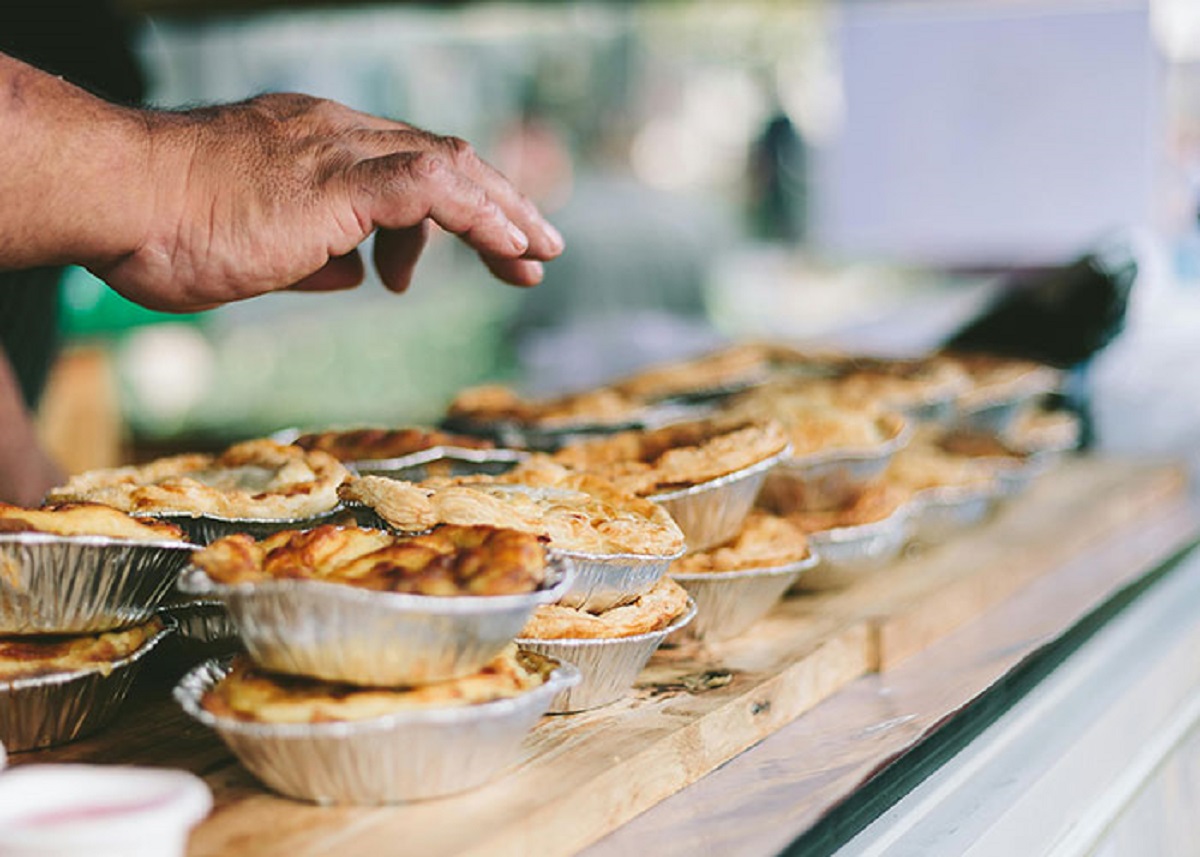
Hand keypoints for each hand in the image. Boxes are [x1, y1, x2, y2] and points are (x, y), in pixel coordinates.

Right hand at [97, 94, 564, 311]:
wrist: (114, 200)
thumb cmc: (159, 230)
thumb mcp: (252, 251)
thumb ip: (311, 256)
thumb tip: (352, 273)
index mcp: (310, 145)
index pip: (403, 165)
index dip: (454, 210)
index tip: (485, 252)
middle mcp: (332, 134)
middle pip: (440, 158)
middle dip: (497, 206)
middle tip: (537, 250)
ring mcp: (336, 150)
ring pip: (449, 168)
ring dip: (503, 214)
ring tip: (537, 258)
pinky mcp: (338, 180)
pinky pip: (434, 190)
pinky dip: (482, 219)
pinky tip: (513, 249)